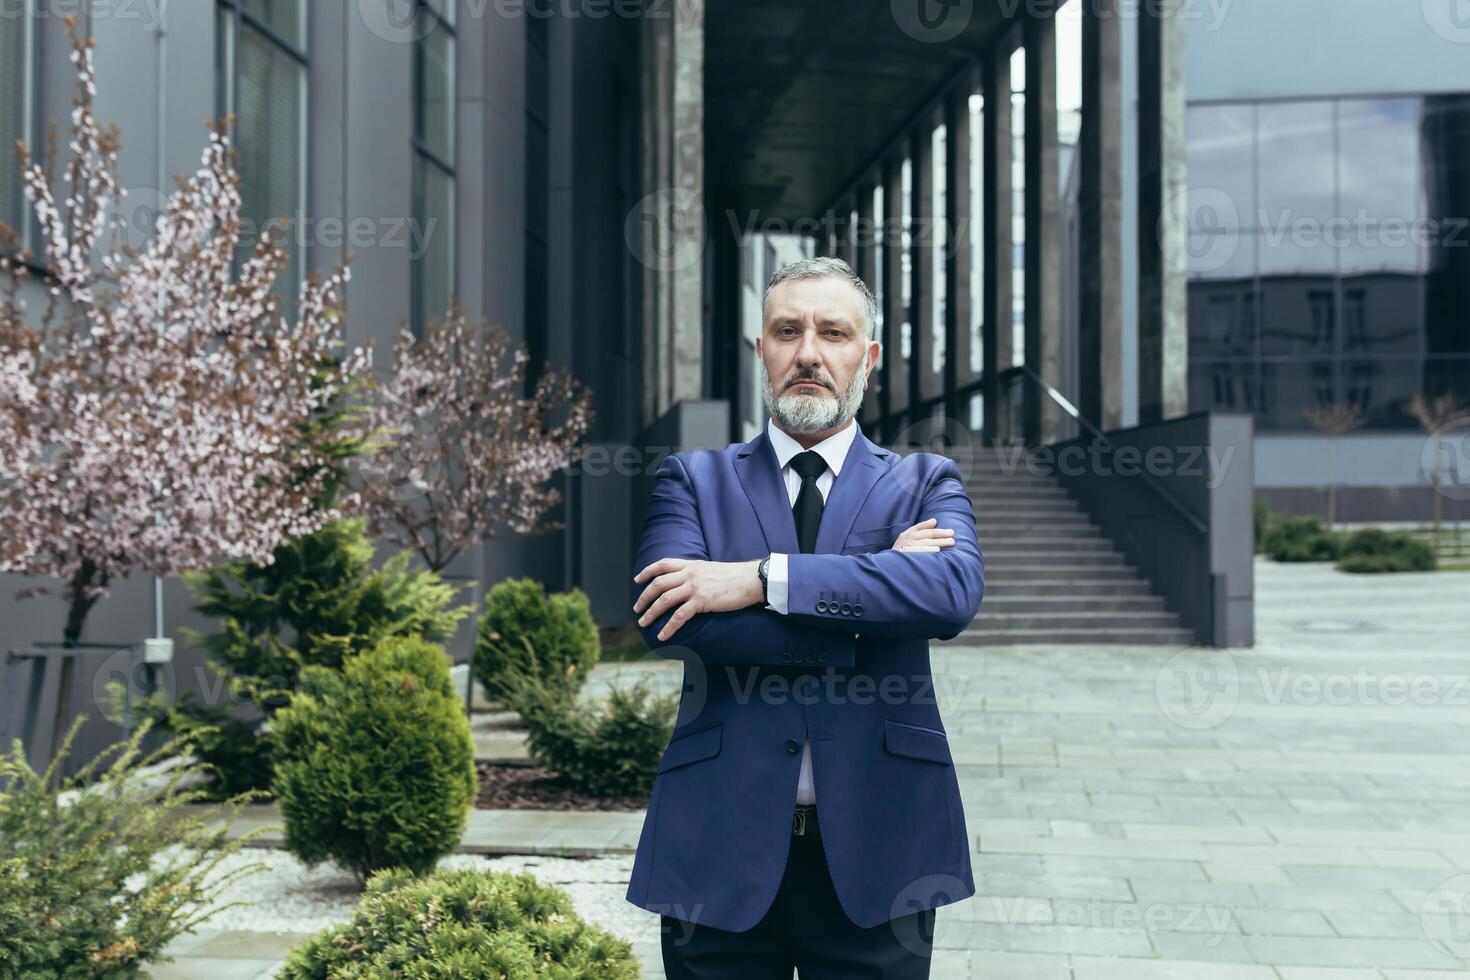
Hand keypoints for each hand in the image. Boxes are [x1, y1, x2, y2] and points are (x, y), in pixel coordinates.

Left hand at [633, 558, 762, 641]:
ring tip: (643, 623)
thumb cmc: (734, 576)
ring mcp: (694, 587)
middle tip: (637, 608)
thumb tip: (687, 581)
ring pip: (664, 600)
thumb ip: (696, 573)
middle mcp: (689, 574)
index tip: (637, 579)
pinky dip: (668, 627)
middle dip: (644, 597)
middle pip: (658, 584)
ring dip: (651, 613)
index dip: (647, 571)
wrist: (751, 579)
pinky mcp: (702, 601)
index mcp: (691, 565)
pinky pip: (679, 616)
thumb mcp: (711, 569)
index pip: (663, 564)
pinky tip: (663, 636)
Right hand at [892, 518, 954, 552]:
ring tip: (951, 542)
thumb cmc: (899, 554)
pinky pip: (920, 552)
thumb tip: (934, 520)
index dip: (928, 525)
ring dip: (940, 541)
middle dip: (940, 533)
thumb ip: (918, 530)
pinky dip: (928, 550)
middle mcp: (906, 540)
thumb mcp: (905, 540)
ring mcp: (907, 548)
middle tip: (952, 533)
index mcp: (905, 536)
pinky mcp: (907, 557)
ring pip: (927, 543)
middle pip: (926, 535)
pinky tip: (937, 550)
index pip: (918, 528)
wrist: (888, 568)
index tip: (937, 522)